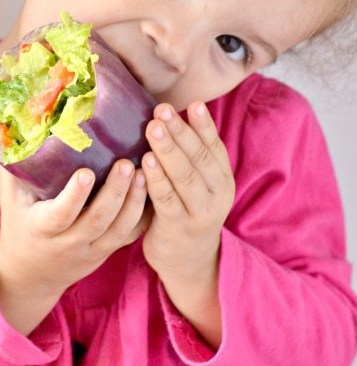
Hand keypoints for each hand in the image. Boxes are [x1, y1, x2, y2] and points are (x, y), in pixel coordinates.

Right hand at [0, 159, 146, 334]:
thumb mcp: (11, 199)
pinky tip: (155, 190)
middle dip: (115, 192)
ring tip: (145, 173)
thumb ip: (13, 165)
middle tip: (128, 163)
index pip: (60, 214)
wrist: (31, 275)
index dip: (75, 196)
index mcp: (42, 228)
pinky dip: (144, 215)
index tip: (87, 172)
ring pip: (119, 230)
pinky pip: (130, 236)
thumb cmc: (20, 226)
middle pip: (97, 221)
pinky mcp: (107, 252)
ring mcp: (91, 250)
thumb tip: (14, 124)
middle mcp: (69, 243)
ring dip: (134, 202)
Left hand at [141, 101, 234, 346]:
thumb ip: (189, 156)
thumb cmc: (186, 211)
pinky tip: (144, 161)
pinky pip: (167, 199)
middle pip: (199, 157)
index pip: (214, 146)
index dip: (203, 125)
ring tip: (153, 128)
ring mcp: (200, 212)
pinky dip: (156, 179)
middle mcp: (218, 194)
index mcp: (222, 178)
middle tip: (162, 110)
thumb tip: (169, 115)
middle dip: (180, 131)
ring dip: (168, 150)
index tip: (192, 103)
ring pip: (185, 177)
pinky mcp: (179, 228)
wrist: (188, 262)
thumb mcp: (197, 184)